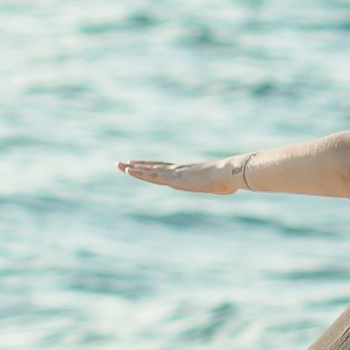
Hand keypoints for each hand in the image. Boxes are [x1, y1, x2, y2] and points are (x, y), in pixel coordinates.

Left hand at [118, 156, 247, 195]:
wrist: (230, 172)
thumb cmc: (229, 178)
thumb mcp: (222, 184)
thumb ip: (220, 186)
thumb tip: (230, 186)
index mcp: (187, 172)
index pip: (164, 168)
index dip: (150, 166)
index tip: (138, 163)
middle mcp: (178, 171)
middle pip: (153, 167)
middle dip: (137, 166)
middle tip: (121, 163)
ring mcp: (176, 174)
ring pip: (150, 171)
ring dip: (133, 169)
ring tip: (119, 165)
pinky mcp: (175, 179)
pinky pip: (154, 176)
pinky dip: (140, 173)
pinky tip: (129, 170)